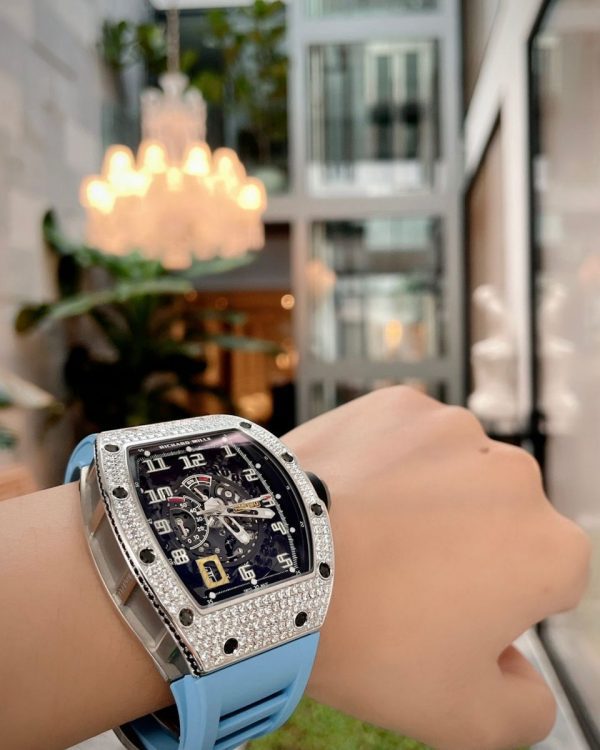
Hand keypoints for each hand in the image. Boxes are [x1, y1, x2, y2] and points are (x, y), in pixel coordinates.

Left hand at [284, 386, 590, 749]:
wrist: (276, 561)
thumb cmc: (368, 638)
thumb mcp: (463, 717)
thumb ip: (526, 710)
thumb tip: (523, 678)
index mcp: (549, 550)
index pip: (544, 582)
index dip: (497, 607)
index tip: (447, 618)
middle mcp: (516, 475)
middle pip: (501, 521)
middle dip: (470, 548)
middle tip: (405, 581)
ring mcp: (455, 430)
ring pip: (455, 475)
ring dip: (430, 501)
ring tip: (373, 538)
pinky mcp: (401, 404)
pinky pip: (408, 440)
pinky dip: (389, 464)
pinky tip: (355, 499)